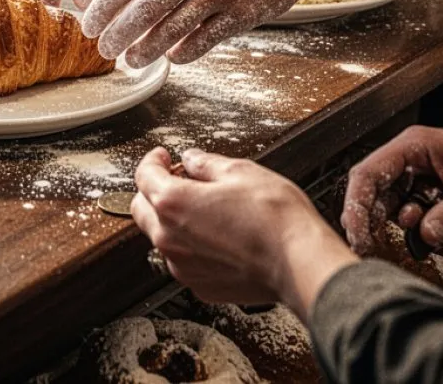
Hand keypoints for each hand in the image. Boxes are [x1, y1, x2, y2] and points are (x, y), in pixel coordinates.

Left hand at [82, 0, 320, 66]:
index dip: (103, 6)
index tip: (88, 24)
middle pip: (142, 9)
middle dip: (116, 34)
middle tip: (104, 49)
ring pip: (169, 31)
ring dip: (144, 51)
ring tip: (131, 60)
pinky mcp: (241, 14)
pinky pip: (201, 42)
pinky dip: (182, 54)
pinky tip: (172, 58)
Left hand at [132, 148, 355, 319]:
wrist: (299, 262)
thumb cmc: (274, 217)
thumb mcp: (240, 171)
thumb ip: (206, 163)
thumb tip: (192, 160)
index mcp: (173, 204)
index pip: (144, 176)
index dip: (153, 160)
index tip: (163, 156)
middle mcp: (169, 238)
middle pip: (143, 208)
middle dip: (154, 190)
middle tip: (178, 178)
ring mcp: (182, 266)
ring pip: (161, 237)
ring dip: (172, 219)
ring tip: (203, 206)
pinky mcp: (199, 286)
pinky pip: (183, 260)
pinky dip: (190, 245)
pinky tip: (215, 234)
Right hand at [341, 126, 442, 255]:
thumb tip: (426, 234)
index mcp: (414, 146)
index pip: (368, 173)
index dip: (356, 203)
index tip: (356, 232)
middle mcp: (410, 160)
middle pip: (372, 189)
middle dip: (368, 219)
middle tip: (366, 246)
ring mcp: (417, 177)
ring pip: (388, 204)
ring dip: (393, 226)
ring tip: (403, 240)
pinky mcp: (427, 194)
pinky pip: (408, 213)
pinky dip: (412, 229)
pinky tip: (424, 235)